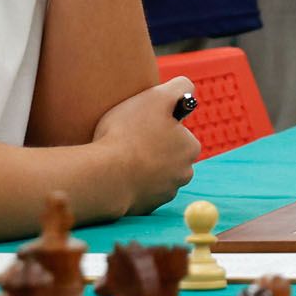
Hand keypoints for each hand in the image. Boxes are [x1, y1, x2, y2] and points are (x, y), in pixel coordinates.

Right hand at [94, 80, 201, 215]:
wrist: (104, 178)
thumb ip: (179, 88)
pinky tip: (115, 174)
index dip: (158, 124)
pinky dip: (130, 182)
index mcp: (190, 148)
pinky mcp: (145, 208)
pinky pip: (139, 189)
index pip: (177, 131)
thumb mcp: (156, 98)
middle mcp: (184, 173)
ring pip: (153, 172)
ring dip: (140, 165)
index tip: (141, 124)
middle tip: (127, 139)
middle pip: (167, 153)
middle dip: (151, 146)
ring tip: (119, 157)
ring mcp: (164, 193)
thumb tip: (188, 88)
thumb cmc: (129, 135)